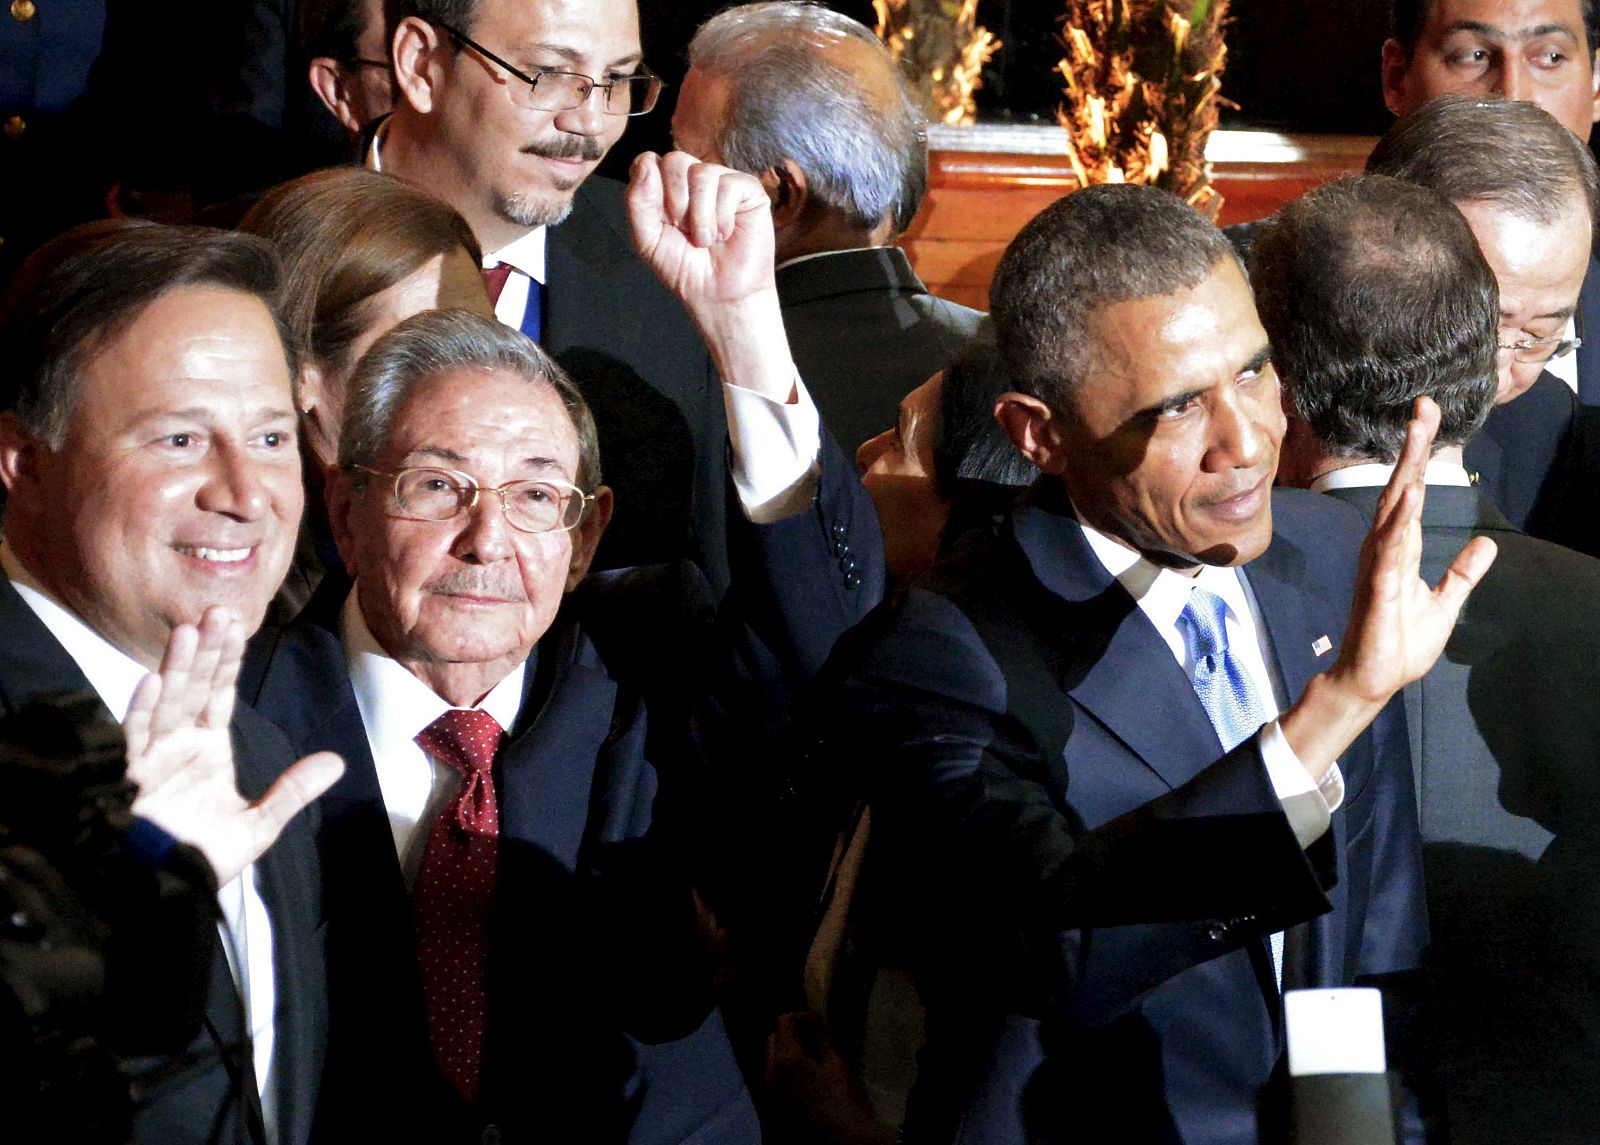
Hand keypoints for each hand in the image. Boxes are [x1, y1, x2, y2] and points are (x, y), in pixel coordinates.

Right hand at [123, 606, 342, 884]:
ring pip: (165, 703)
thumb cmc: (198, 860)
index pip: (219, 694)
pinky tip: (153, 680)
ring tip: (189, 631)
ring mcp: (151, 758)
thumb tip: (336, 762)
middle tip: (217, 611)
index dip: (227, 660)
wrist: (160, 896)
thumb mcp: (257, 827)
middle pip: (193, 688)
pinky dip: (142, 710)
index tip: (235, 625)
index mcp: (206, 749)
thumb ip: (292, 792)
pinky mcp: (127, 779)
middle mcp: (177, 745)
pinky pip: (134, 739)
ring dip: (176, 667)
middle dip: (205, 651)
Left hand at [626, 151, 794, 400]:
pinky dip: (722, 216)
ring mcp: (722, 182)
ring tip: (706, 240)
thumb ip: (638, 202)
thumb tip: (647, 161)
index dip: (652, 189)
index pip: (650, 162)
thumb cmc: (686, 269)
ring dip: (700, 215)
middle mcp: (693, 180)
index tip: (663, 222)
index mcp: (666, 187)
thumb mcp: (648, 239)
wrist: (718, 295)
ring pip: (703, 173)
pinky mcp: (748, 191)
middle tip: (684, 231)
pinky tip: (725, 234)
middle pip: (676, 160)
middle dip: (676, 201)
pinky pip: (729, 185)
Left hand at [765, 1011, 896, 1144]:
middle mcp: (772, 1071)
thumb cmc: (841, 1096)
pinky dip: (787, 1065)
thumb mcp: (835, 1063)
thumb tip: (820, 1024)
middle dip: (791, 1030)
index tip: (820, 1020)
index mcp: (786, 1058)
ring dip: (788, 1047)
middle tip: (814, 1033)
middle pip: (774, 1037)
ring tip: (811, 1051)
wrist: (839, 1134)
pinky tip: (806, 1071)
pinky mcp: (776, 1100)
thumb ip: (823, 1040)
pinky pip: (776, 1073)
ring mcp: (771, 1087)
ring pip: (773, 1056)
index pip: (784, 1022)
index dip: (802, 1016)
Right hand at [1282, 397, 1495, 774]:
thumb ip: (1462, 574)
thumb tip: (1488, 546)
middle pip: (1401, 489)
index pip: (1412, 494)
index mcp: (1399, 549)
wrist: (1373, 680)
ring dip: (1406, 472)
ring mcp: (1379, 566)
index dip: (1420, 458)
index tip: (1427, 418)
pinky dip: (1399, 523)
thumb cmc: (1399, 644)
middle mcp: (1384, 548)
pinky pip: (1390, 551)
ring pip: (1394, 510)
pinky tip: (1409, 498)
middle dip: (1413, 449)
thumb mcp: (1444, 604)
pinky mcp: (1378, 590)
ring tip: (1416, 435)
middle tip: (1423, 408)